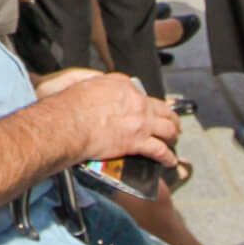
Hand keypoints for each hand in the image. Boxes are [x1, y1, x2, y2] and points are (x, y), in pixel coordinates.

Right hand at [40, 73, 180, 167]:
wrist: (70, 123)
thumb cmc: (71, 105)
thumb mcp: (84, 83)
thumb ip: (97, 84)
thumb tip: (97, 85)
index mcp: (123, 85)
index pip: (140, 92)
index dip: (145, 101)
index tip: (146, 106)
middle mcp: (136, 101)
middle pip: (161, 109)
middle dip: (169, 117)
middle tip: (172, 123)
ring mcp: (140, 122)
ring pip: (167, 129)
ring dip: (172, 135)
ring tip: (173, 139)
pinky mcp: (138, 142)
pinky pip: (160, 151)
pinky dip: (168, 158)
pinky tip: (170, 161)